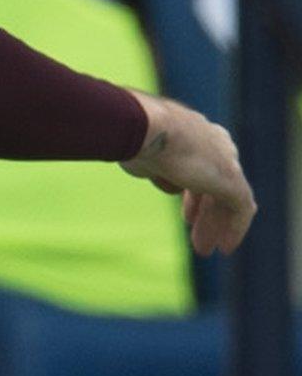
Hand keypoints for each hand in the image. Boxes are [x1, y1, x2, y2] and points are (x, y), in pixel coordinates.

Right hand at [121, 90, 254, 255]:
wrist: (149, 127)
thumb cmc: (134, 134)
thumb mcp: (143, 151)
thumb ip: (154, 164)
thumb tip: (159, 177)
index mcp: (195, 131)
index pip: (200, 166)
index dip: (192, 194)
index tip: (185, 215)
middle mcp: (216, 144)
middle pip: (214, 184)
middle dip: (205, 211)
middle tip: (193, 231)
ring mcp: (227, 162)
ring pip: (226, 199)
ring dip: (214, 224)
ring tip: (204, 248)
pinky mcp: (233, 181)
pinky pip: (240, 210)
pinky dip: (234, 229)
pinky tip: (224, 247)